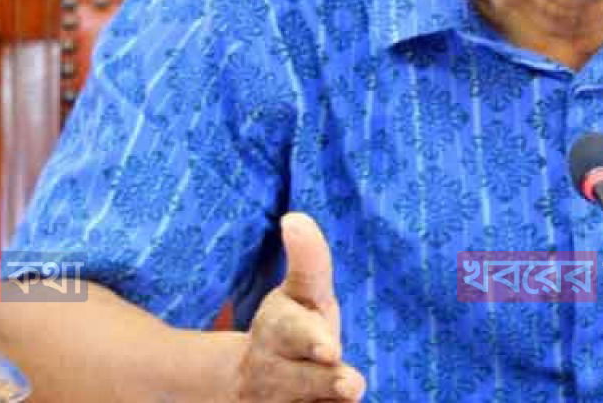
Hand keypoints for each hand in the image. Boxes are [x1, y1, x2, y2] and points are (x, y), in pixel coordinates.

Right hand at [235, 212, 365, 401]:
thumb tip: (295, 218)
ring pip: (304, 399)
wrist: (250, 381)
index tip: (330, 349)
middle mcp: (278, 366)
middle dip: (323, 379)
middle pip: (300, 376)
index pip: (292, 330)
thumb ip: (307, 260)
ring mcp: (284, 397)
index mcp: (280, 327)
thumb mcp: (302, 292)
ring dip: (326, 396)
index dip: (310, 340)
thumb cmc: (294, 325)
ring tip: (352, 390)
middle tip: (351, 383)